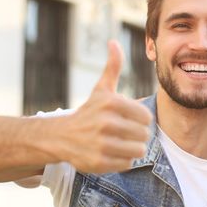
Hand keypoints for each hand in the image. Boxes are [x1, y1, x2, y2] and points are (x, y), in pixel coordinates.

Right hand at [54, 40, 152, 172]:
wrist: (60, 136)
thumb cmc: (88, 112)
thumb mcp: (101, 89)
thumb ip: (112, 67)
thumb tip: (114, 42)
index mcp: (111, 103)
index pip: (146, 117)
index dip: (140, 120)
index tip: (129, 120)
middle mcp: (106, 123)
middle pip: (144, 134)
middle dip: (137, 135)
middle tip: (124, 134)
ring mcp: (101, 144)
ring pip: (139, 150)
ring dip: (133, 149)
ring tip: (120, 144)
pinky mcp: (98, 162)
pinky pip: (127, 164)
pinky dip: (123, 161)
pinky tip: (111, 153)